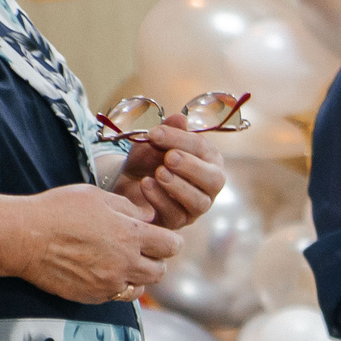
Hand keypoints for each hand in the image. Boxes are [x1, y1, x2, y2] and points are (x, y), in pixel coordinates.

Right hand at [9, 185, 179, 304]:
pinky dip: (116, 287)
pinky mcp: (94, 296)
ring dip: (138, 276)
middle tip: (142, 252)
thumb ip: (127, 207)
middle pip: (160, 270)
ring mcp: (110, 283)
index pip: (172, 245)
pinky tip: (104, 273)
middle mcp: (125, 262)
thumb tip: (148, 218)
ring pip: (142, 287)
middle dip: (156, 260)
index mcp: (130, 235)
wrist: (22, 237)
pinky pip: (117, 296)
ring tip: (123, 263)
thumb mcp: (94, 196)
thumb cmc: (56, 210)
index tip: (162, 239)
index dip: (169, 241)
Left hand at [112, 115, 222, 230]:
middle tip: (169, 158)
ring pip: (199, 201)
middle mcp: (208, 185)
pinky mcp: (178, 221)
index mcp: (208, 161)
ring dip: (178, 186)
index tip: (155, 134)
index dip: (181, 140)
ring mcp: (195, 206)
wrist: (126, 182)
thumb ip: (168, 132)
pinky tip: (146, 184)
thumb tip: (181, 119)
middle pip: (214, 180)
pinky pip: (176, 214)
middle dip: (191, 168)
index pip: (204, 150)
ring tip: (159, 173)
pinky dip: (160, 199)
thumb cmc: (147, 160)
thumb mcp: (153, 142)